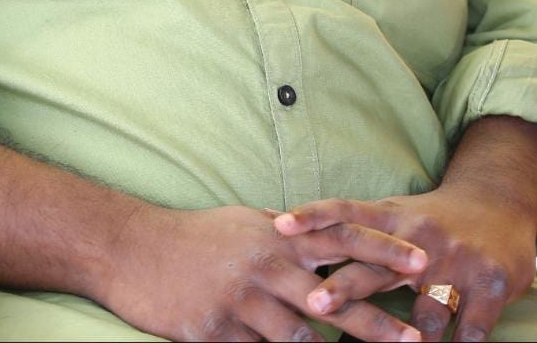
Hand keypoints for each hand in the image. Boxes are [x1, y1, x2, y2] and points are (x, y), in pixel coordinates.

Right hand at [98, 202, 427, 341]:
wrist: (132, 250)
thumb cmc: (193, 236)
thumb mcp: (243, 223)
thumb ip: (283, 234)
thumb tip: (317, 236)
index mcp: (275, 235)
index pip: (340, 237)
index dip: (382, 249)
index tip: (421, 262)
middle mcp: (264, 264)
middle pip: (332, 297)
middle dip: (377, 322)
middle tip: (417, 340)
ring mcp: (241, 300)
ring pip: (299, 338)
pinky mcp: (217, 332)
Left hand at [274, 186, 536, 341]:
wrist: (500, 208)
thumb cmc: (434, 220)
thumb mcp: (395, 215)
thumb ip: (353, 228)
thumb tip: (283, 229)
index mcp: (392, 216)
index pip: (344, 212)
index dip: (312, 217)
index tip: (278, 226)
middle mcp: (420, 237)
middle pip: (375, 265)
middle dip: (345, 286)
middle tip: (314, 303)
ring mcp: (456, 263)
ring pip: (425, 310)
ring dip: (403, 337)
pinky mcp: (490, 286)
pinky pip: (469, 330)